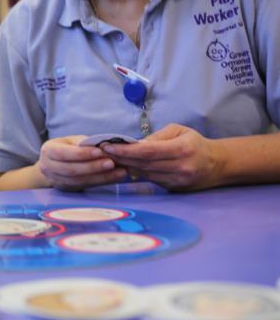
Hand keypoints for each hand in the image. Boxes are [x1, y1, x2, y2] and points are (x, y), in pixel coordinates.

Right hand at [37, 136, 126, 189]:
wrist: (52, 164)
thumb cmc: (65, 148)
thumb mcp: (70, 141)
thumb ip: (83, 143)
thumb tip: (104, 145)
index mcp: (48, 151)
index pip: (64, 154)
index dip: (82, 154)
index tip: (100, 152)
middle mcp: (47, 167)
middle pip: (71, 170)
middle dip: (92, 167)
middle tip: (111, 163)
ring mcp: (56, 181)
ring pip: (79, 181)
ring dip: (100, 177)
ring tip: (117, 172)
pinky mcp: (66, 189)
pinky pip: (85, 186)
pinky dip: (101, 182)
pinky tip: (114, 178)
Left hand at [102, 123, 222, 190]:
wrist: (216, 164)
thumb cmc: (195, 143)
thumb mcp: (179, 131)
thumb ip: (156, 137)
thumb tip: (134, 143)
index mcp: (182, 149)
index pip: (147, 152)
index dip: (125, 150)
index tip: (108, 146)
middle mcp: (180, 168)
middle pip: (143, 164)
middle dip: (120, 158)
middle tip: (102, 152)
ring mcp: (177, 181)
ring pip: (144, 174)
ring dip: (125, 167)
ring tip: (109, 158)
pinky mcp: (173, 189)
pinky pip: (150, 180)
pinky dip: (136, 173)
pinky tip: (124, 166)